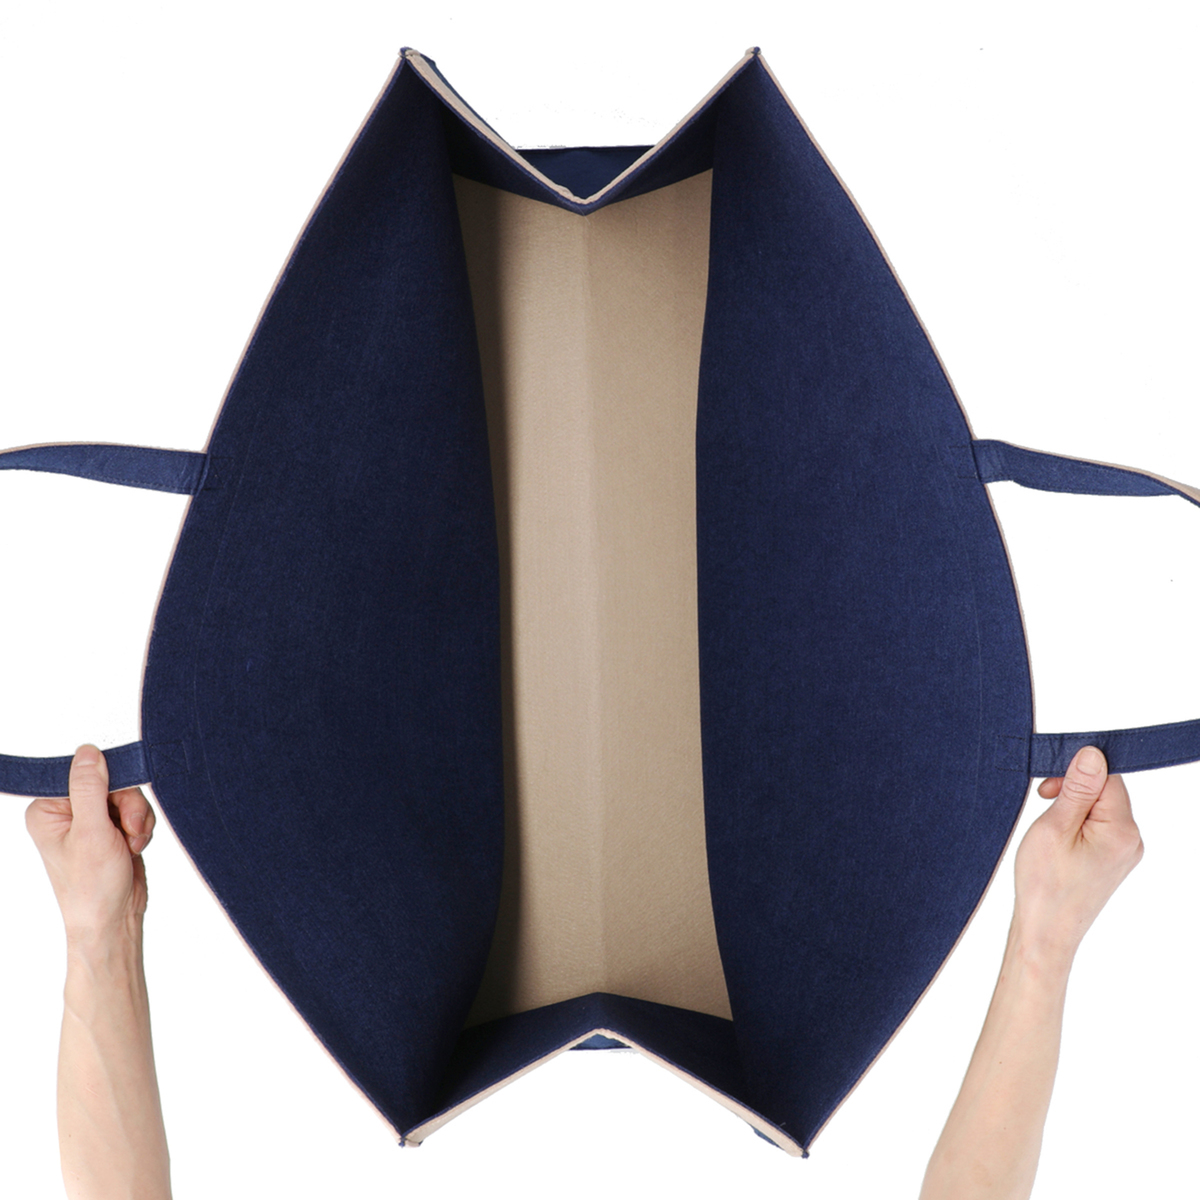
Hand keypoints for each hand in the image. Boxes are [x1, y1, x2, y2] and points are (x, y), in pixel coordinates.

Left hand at [25, 744, 157, 941]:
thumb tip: (88, 751)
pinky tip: (134, 846)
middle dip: (128, 806)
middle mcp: (67, 814)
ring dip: (138, 818)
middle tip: (127, 830)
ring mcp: (91, 822)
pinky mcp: (113, 830)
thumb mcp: (91, 833)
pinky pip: (137, 810)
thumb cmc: (92, 889)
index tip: (116, 803)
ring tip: (131, 843)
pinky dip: (142, 827)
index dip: (107, 783)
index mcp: (48, 811)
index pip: (82, 773)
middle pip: (110, 782)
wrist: (114, 921)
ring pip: (128, 796)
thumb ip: (90, 789)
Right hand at [1013, 745, 1143, 966]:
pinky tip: (1058, 842)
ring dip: (1073, 808)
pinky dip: (1076, 825)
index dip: (1075, 775)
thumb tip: (1093, 754)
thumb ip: (1077, 788)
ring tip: (1049, 831)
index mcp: (1123, 830)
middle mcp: (1132, 840)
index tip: (1047, 791)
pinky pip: (1098, 826)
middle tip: (1044, 806)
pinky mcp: (1113, 860)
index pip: (1107, 777)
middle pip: (1106, 791)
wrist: (1045, 932)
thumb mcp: (1054, 827)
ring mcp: (1124, 852)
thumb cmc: (1045, 885)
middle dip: (1073, 791)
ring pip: (1100, 808)